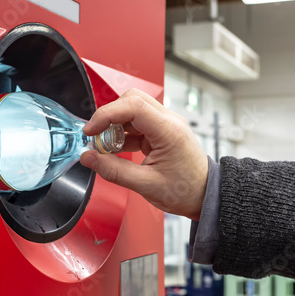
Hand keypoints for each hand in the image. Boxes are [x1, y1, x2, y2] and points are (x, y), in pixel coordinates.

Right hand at [80, 88, 207, 220]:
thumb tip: (88, 158)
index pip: (133, 105)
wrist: (206, 194)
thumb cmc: (186, 191)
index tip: (90, 131)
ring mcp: (168, 125)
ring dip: (115, 125)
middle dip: (109, 116)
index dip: (106, 114)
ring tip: (105, 148)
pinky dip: (124, 133)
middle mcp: (170, 122)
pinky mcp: (164, 132)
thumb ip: (114, 171)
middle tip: (96, 137)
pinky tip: (116, 150)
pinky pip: (139, 124)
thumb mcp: (146, 185)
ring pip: (134, 110)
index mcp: (169, 131)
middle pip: (132, 100)